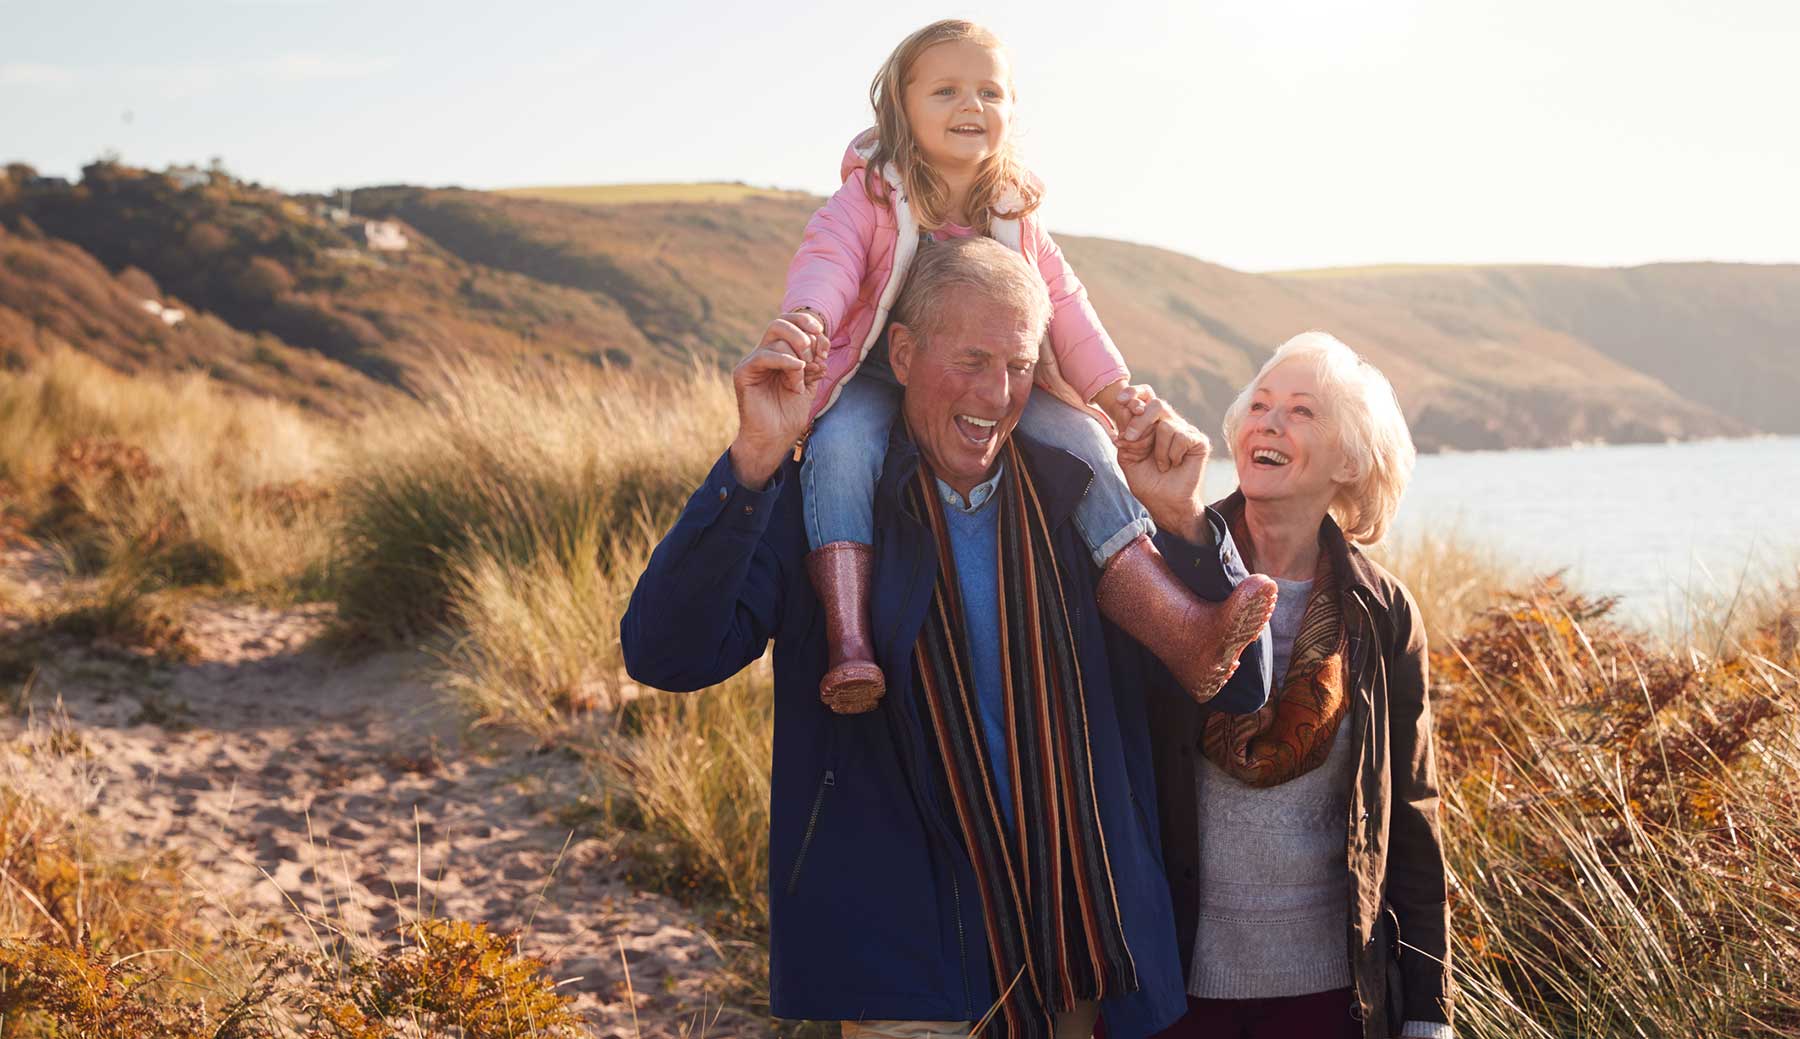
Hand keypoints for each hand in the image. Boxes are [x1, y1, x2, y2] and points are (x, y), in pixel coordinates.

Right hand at [728, 317, 826, 487]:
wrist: (775, 437)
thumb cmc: (789, 413)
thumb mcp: (809, 383)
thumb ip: (815, 361)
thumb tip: (822, 340)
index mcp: (779, 353)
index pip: (789, 323)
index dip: (807, 324)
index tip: (823, 339)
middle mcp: (764, 354)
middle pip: (780, 323)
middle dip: (802, 332)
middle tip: (814, 353)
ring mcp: (753, 362)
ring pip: (776, 338)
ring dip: (798, 357)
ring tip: (802, 381)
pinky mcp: (743, 372)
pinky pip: (764, 355)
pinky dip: (785, 360)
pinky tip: (798, 370)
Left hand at [1112, 385, 1212, 543]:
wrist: (1164, 503)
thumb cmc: (1147, 481)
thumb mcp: (1127, 457)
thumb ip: (1126, 435)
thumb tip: (1125, 411)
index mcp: (1151, 422)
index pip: (1146, 396)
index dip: (1134, 393)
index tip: (1122, 399)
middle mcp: (1169, 422)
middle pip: (1156, 404)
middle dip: (1139, 421)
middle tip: (1130, 439)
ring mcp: (1185, 430)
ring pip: (1166, 425)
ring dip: (1158, 451)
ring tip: (1161, 465)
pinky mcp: (1198, 441)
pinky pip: (1181, 437)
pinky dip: (1172, 454)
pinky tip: (1174, 464)